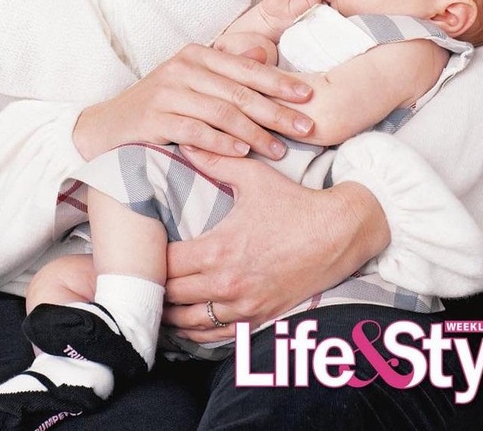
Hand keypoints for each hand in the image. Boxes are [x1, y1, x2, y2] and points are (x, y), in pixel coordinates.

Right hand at [73, 44, 313, 160]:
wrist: (108, 125)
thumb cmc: (158, 104)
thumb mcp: (192, 80)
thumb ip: (225, 71)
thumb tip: (263, 54)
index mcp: (196, 54)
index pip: (246, 68)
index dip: (280, 82)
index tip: (309, 96)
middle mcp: (182, 68)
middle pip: (239, 91)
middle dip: (276, 111)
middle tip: (306, 127)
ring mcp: (166, 93)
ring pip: (222, 113)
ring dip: (255, 134)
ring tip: (279, 151)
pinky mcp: (154, 119)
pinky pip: (196, 131)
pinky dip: (222, 143)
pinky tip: (242, 154)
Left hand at [162, 148, 389, 342]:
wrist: (339, 233)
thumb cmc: (294, 203)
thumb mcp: (253, 177)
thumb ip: (215, 162)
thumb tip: (186, 144)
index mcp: (218, 250)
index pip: (166, 265)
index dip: (150, 259)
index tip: (144, 251)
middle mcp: (227, 284)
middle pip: (172, 297)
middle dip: (155, 287)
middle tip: (143, 277)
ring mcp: (244, 306)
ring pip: (191, 323)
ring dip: (171, 314)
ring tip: (157, 303)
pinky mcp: (260, 318)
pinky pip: (218, 337)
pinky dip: (199, 333)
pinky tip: (188, 324)